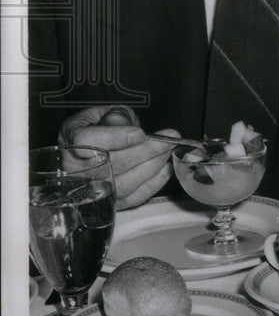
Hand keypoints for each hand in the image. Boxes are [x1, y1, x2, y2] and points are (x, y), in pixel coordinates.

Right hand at [59, 105, 179, 209]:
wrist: (97, 144)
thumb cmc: (101, 126)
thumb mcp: (105, 112)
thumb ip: (115, 116)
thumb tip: (122, 122)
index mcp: (72, 141)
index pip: (88, 142)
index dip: (115, 138)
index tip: (140, 133)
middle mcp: (75, 170)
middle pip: (111, 165)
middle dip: (145, 152)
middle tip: (169, 140)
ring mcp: (90, 190)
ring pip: (123, 185)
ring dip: (152, 167)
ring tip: (168, 151)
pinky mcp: (107, 203)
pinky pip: (131, 199)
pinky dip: (152, 185)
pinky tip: (165, 168)